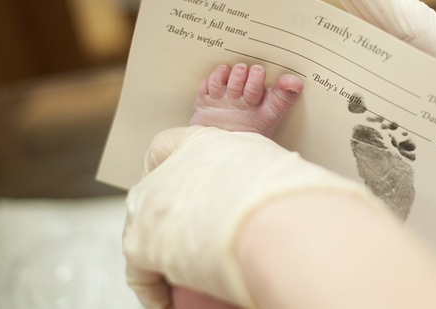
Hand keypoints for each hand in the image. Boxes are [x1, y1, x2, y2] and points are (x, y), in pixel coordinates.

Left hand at [123, 126, 375, 307]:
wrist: (281, 222)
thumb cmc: (295, 199)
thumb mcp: (278, 173)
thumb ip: (265, 178)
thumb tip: (289, 199)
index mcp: (206, 143)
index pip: (167, 146)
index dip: (167, 169)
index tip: (178, 192)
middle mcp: (173, 166)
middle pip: (151, 192)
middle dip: (165, 219)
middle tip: (190, 245)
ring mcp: (152, 202)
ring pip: (142, 233)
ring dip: (160, 257)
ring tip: (186, 282)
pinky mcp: (140, 243)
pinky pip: (140, 275)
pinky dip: (155, 293)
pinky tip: (174, 305)